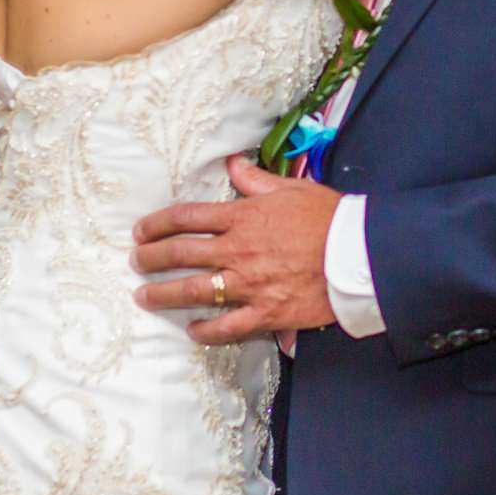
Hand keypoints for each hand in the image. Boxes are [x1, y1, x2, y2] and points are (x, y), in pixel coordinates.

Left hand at [130, 157, 340, 343]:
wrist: (360, 255)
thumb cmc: (330, 218)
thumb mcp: (292, 188)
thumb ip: (256, 180)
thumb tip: (232, 164)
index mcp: (243, 217)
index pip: (187, 218)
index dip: (157, 224)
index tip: (140, 231)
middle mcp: (239, 251)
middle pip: (180, 253)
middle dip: (150, 258)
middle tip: (135, 263)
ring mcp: (249, 284)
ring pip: (194, 291)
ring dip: (163, 294)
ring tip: (144, 296)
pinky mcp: (266, 313)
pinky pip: (227, 326)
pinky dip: (206, 330)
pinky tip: (192, 330)